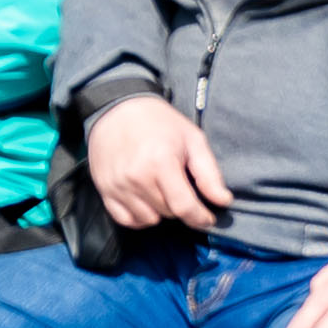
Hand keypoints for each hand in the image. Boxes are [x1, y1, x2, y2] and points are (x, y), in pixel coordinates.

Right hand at [84, 91, 232, 236]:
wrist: (117, 107)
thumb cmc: (159, 122)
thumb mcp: (192, 139)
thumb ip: (209, 173)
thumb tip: (223, 201)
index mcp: (161, 163)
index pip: (184, 208)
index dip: (201, 218)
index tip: (208, 217)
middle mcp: (136, 178)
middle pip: (169, 213)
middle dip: (180, 205)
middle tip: (180, 186)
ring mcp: (118, 185)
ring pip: (149, 219)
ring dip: (160, 210)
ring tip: (161, 190)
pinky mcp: (104, 190)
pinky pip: (127, 220)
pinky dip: (139, 216)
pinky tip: (145, 201)